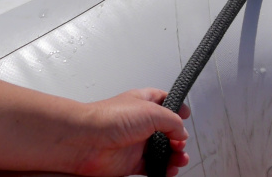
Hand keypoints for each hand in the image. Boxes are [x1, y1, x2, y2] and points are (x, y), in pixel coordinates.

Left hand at [58, 88, 190, 176]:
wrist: (85, 141)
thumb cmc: (109, 118)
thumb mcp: (151, 111)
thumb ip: (172, 121)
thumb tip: (182, 132)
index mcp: (143, 102)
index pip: (164, 101)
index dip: (176, 107)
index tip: (186, 114)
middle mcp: (139, 122)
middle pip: (165, 130)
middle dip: (178, 138)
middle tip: (181, 144)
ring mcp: (134, 143)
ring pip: (160, 151)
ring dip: (173, 156)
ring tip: (179, 160)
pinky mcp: (129, 162)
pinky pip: (150, 167)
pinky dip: (161, 170)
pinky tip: (166, 170)